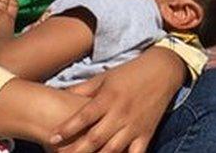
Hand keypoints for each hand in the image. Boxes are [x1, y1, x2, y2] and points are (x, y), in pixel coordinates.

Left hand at [51, 48, 184, 152]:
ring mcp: (134, 125)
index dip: (67, 128)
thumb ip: (83, 89)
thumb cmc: (129, 73)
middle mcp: (120, 113)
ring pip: (113, 150)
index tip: (52, 137)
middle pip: (95, 138)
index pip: (84, 116)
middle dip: (78, 151)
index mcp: (108, 98)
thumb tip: (58, 92)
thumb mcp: (104, 78)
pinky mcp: (147, 133)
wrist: (162, 70)